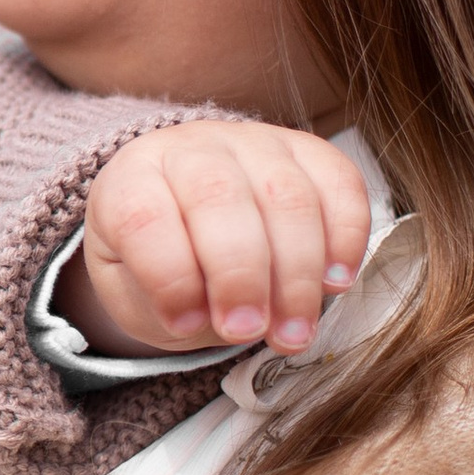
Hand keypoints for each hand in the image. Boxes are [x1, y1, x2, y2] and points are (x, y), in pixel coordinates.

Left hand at [63, 119, 371, 358]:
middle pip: (218, 197)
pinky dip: (345, 238)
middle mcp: (189, 148)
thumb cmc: (159, 263)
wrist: (192, 219)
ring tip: (292, 332)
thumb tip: (206, 316)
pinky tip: (333, 285)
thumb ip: (157, 301)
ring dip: (296, 274)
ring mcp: (252, 142)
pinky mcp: (308, 150)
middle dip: (238, 275)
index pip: (142, 217)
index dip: (169, 277)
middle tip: (246, 331)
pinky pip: (340, 183)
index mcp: (128, 179)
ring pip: (286, 195)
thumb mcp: (132, 290)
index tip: (186, 326)